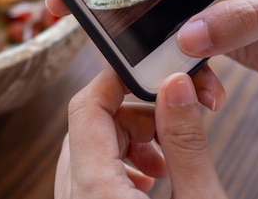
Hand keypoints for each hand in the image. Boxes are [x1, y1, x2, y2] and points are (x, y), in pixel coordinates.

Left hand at [55, 68, 226, 198]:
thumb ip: (185, 144)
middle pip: (90, 126)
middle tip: (173, 126)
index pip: (86, 106)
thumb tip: (177, 86)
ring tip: (168, 161)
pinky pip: (90, 175)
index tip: (151, 71)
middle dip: (134, 117)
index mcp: (94, 189)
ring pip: (90, 150)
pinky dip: (119, 166)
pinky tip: (151, 180)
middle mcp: (73, 197)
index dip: (117, 80)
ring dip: (128, 142)